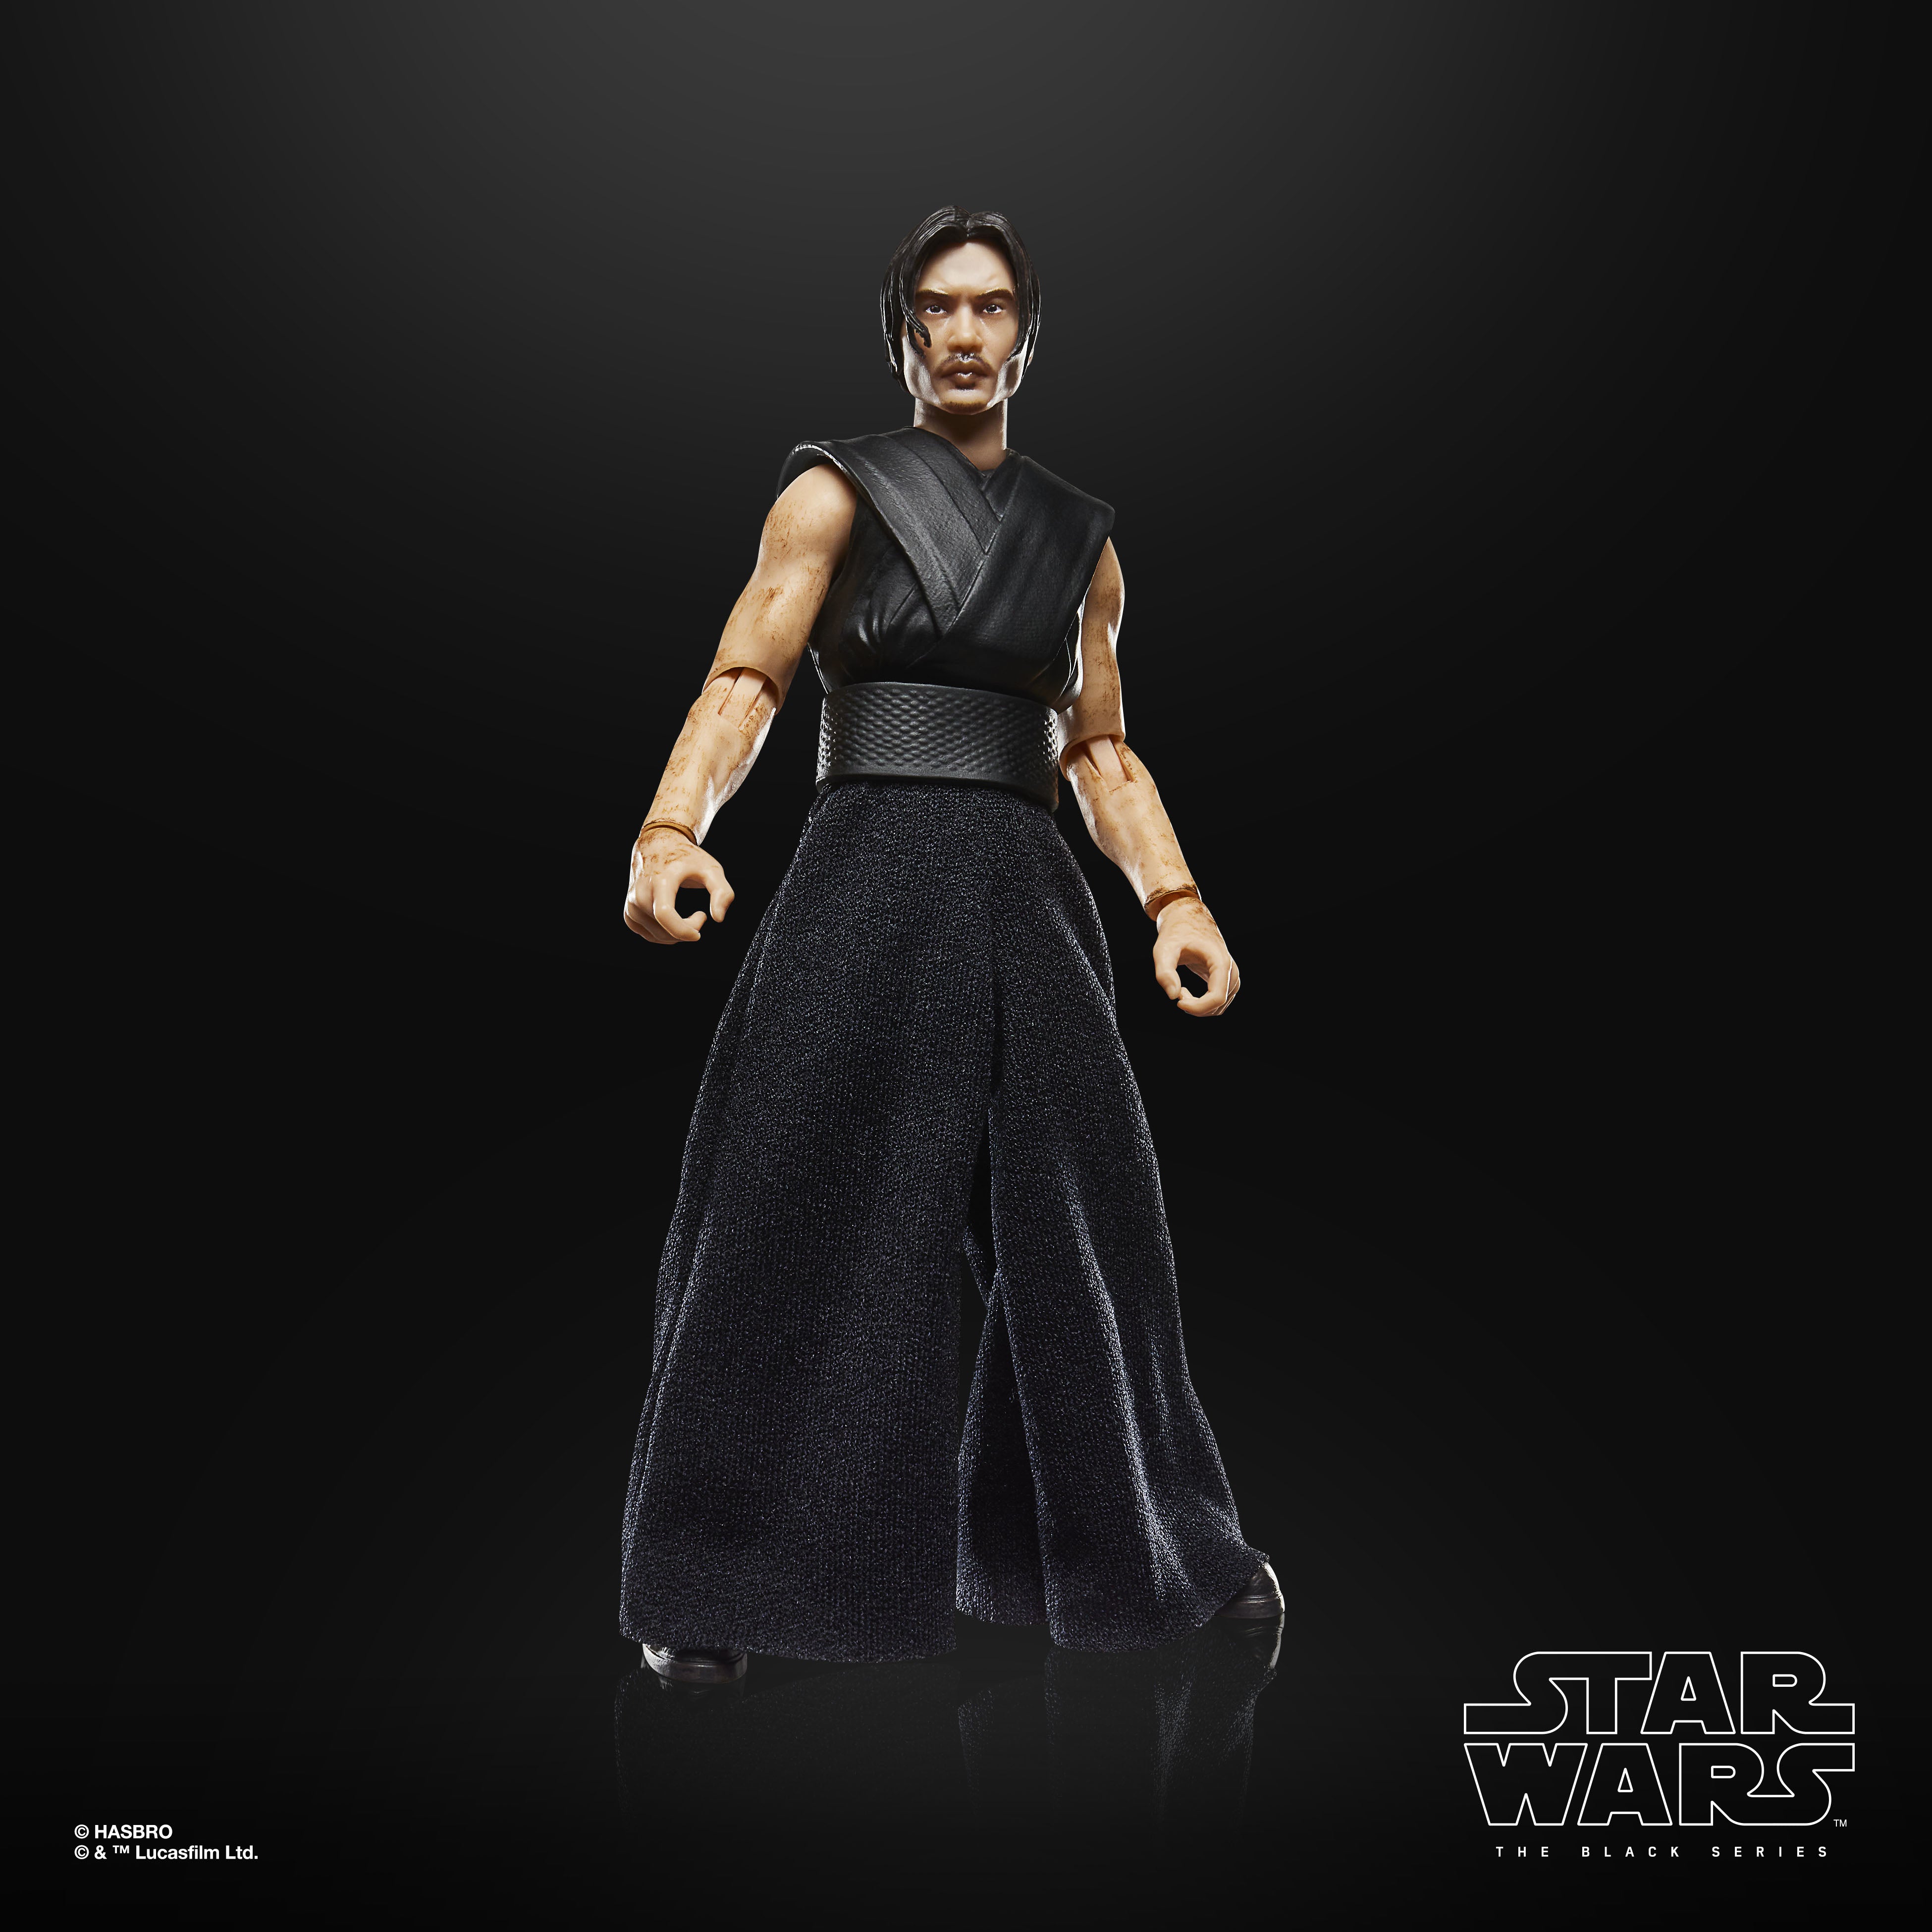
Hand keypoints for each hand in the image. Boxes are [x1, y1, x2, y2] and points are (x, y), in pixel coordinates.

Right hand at [623, 829, 733, 943]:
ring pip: (656, 937)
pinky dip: (664, 935)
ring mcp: (632, 904)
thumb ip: (722, 892)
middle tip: (700, 916)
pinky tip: (674, 923)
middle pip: (664, 929)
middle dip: (687, 930)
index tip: (698, 933)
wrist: (656, 846)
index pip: (665, 914)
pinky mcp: (629, 913)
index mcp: (660, 880)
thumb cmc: (686, 858)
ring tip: (689, 917)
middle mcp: (640, 893)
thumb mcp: (711, 868)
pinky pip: (648, 936)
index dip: (683, 930)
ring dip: (677, 934)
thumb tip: (718, 918)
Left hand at [1153, 899, 1239, 1016]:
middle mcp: (1231, 969)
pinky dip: (1202, 1003)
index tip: (1178, 1002)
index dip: (1197, 1007)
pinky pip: (1219, 1000)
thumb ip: (1164, 972)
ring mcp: (1230, 974)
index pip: (1217, 997)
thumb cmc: (1176, 930)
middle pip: (1219, 1004)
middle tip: (1176, 993)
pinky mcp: (1224, 977)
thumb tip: (1173, 996)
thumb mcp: (1163, 949)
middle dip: (1196, 1007)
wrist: (1187, 915)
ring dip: (1199, 1006)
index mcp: (1220, 962)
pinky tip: (1184, 992)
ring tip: (1180, 991)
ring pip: (1220, 1005)